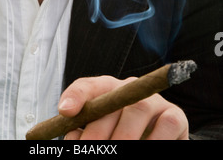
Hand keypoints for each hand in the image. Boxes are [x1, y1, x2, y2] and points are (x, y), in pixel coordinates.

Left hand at [58, 75, 188, 139]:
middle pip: (113, 101)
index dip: (76, 96)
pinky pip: (167, 125)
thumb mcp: (101, 135)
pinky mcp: (175, 116)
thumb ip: (84, 134)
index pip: (89, 86)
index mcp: (107, 91)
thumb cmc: (119, 138)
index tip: (65, 111)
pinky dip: (154, 140)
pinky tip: (143, 148)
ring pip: (139, 109)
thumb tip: (73, 136)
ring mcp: (154, 100)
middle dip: (98, 132)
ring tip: (114, 153)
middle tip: (91, 151)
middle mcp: (131, 89)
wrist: (157, 140)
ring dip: (126, 137)